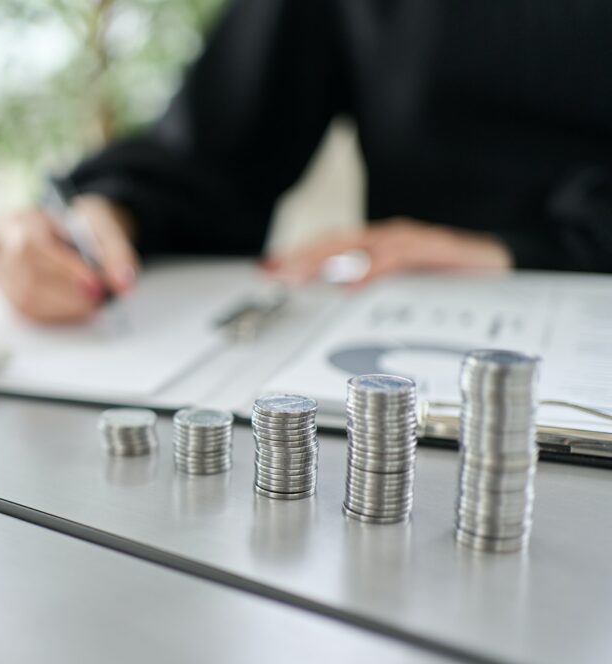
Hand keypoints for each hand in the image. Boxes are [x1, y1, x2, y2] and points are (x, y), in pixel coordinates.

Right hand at [0, 195, 138, 322]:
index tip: (95, 283)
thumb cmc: (82, 229)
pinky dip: (59, 315)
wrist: (71, 234)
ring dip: (65, 308)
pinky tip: (79, 309)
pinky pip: (29, 314)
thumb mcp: (103, 228)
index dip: (63, 269)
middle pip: (26, 277)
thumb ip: (117, 253)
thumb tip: (123, 283)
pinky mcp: (9, 296)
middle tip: (98, 298)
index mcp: (20, 221)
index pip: (32, 247)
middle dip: (67, 293)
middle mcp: (0, 247)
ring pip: (26, 300)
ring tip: (92, 304)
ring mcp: (1, 275)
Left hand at [269, 217, 512, 284]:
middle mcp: (391, 240)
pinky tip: (357, 279)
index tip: (269, 271)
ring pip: (362, 246)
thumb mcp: (403, 295)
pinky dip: (376, 265)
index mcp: (378, 250)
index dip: (299, 259)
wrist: (507, 267)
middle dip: (304, 258)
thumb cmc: (451, 284)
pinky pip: (401, 254)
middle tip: (277, 273)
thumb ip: (370, 297)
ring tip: (301, 273)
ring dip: (329, 258)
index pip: (330, 251)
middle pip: (338, 244)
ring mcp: (412, 241)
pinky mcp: (438, 246)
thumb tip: (333, 310)